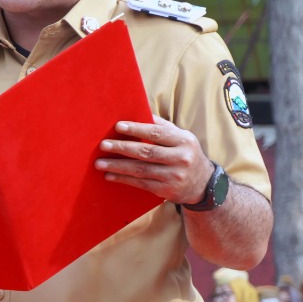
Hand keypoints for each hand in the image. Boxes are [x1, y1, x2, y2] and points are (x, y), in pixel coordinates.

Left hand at [96, 116, 212, 204]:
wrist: (203, 184)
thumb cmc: (185, 154)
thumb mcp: (181, 137)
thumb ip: (162, 126)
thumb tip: (138, 111)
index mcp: (184, 141)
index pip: (157, 133)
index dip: (137, 129)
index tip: (118, 126)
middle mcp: (181, 158)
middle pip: (146, 152)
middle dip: (122, 147)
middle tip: (103, 145)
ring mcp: (174, 176)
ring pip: (141, 170)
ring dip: (117, 166)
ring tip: (99, 163)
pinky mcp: (166, 190)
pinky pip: (141, 184)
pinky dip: (123, 179)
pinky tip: (109, 175)